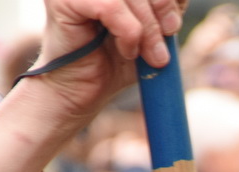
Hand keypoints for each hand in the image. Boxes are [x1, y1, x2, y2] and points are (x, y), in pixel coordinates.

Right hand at [0, 0, 186, 171]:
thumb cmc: (112, 63)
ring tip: (149, 57)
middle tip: (163, 51)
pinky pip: (112, 8)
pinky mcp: (65, 0)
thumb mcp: (150, 34)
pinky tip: (127, 51)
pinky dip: (129, 32)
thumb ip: (165, 11)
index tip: (173, 26)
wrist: (79, 94)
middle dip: (161, 14)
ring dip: (149, 30)